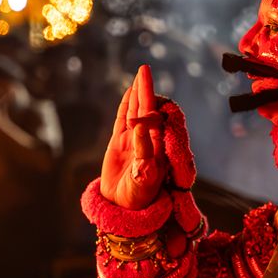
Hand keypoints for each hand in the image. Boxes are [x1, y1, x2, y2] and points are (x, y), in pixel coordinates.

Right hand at [101, 65, 165, 209]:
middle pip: (148, 110)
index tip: (145, 103)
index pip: (156, 121)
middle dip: (146, 90)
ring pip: (135, 111)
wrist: (122, 208)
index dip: (152, 109)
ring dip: (137, 93)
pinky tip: (128, 93)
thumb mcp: (143, 178)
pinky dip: (125, 106)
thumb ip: (143, 154)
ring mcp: (133, 140)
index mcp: (158, 148)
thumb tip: (140, 127)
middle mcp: (148, 141)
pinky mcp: (120, 144)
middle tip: (145, 69)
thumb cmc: (138, 197)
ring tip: (139, 74)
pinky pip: (122, 119)